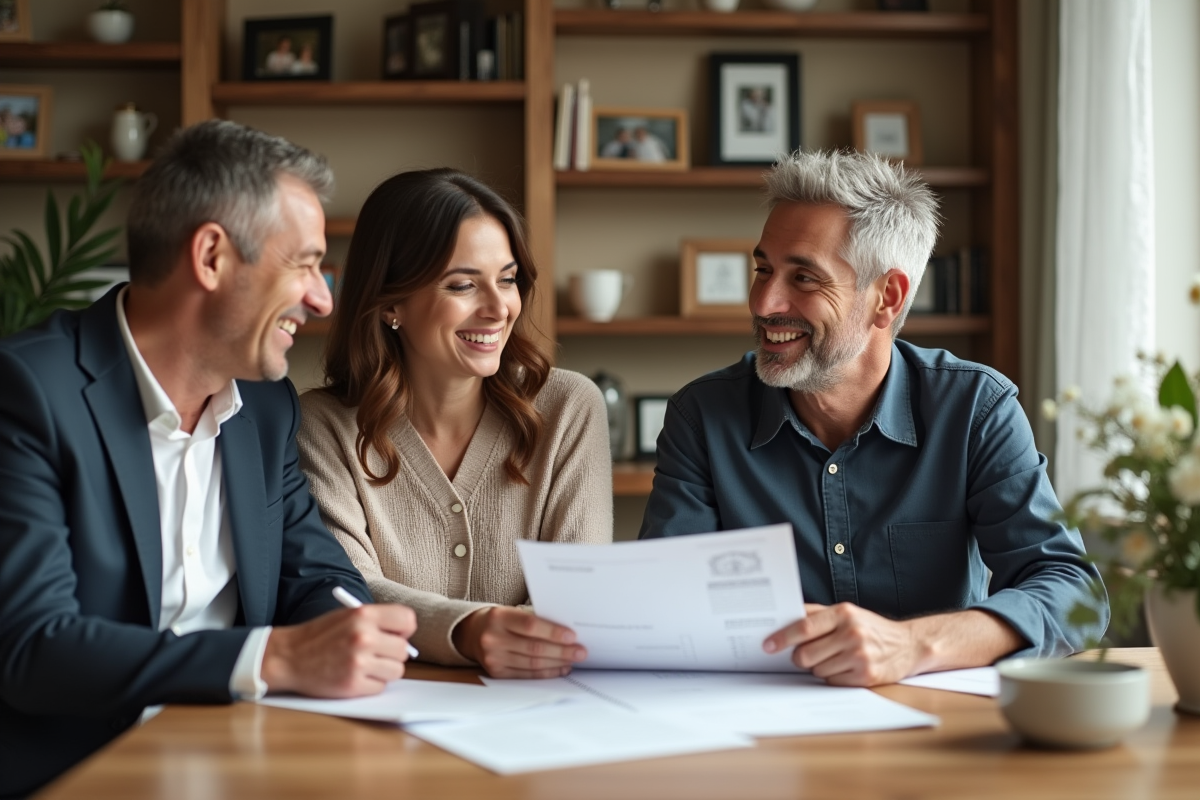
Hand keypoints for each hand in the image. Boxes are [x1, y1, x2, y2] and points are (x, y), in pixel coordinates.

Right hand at [261, 603, 416, 696]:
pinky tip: (354, 676)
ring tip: (364, 665)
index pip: (408, 620)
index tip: (396, 635)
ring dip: (383, 671)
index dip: (404, 630)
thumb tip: (405, 637)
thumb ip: (376, 622)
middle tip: (376, 654)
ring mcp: (359, 662)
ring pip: (396, 671)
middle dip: (392, 654)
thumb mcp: (347, 616)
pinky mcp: (352, 684)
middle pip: (403, 650)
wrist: (287, 657)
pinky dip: (371, 685)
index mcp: (363, 615)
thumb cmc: (318, 636)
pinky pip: (380, 687)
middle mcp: (364, 637)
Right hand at [452, 606, 586, 678]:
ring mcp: (493, 658)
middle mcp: (493, 638)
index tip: (572, 636)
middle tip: (581, 651)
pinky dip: (546, 672)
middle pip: (534, 648)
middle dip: (561, 651)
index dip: (553, 632)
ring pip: (532, 663)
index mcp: (498, 617)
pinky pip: (526, 675)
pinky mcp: (496, 672)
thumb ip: (533, 619)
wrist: (471, 632)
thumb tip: (566, 632)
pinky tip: (559, 668)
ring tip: (573, 660)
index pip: (530, 625)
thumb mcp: (511, 611)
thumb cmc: (500, 620)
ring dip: (557, 663)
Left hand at [762, 603, 920, 686]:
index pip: (804, 627)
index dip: (782, 638)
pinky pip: (832, 682)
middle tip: (804, 655)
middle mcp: (852, 634)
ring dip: (818, 667)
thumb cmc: (870, 628)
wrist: (909, 645)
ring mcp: (860, 656)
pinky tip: (845, 667)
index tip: (768, 645)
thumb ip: (817, 613)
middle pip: (806, 654)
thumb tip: (784, 616)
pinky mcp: (866, 677)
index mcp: (844, 613)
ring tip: (834, 658)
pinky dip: (832, 677)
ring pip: (817, 670)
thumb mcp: (847, 612)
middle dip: (799, 658)